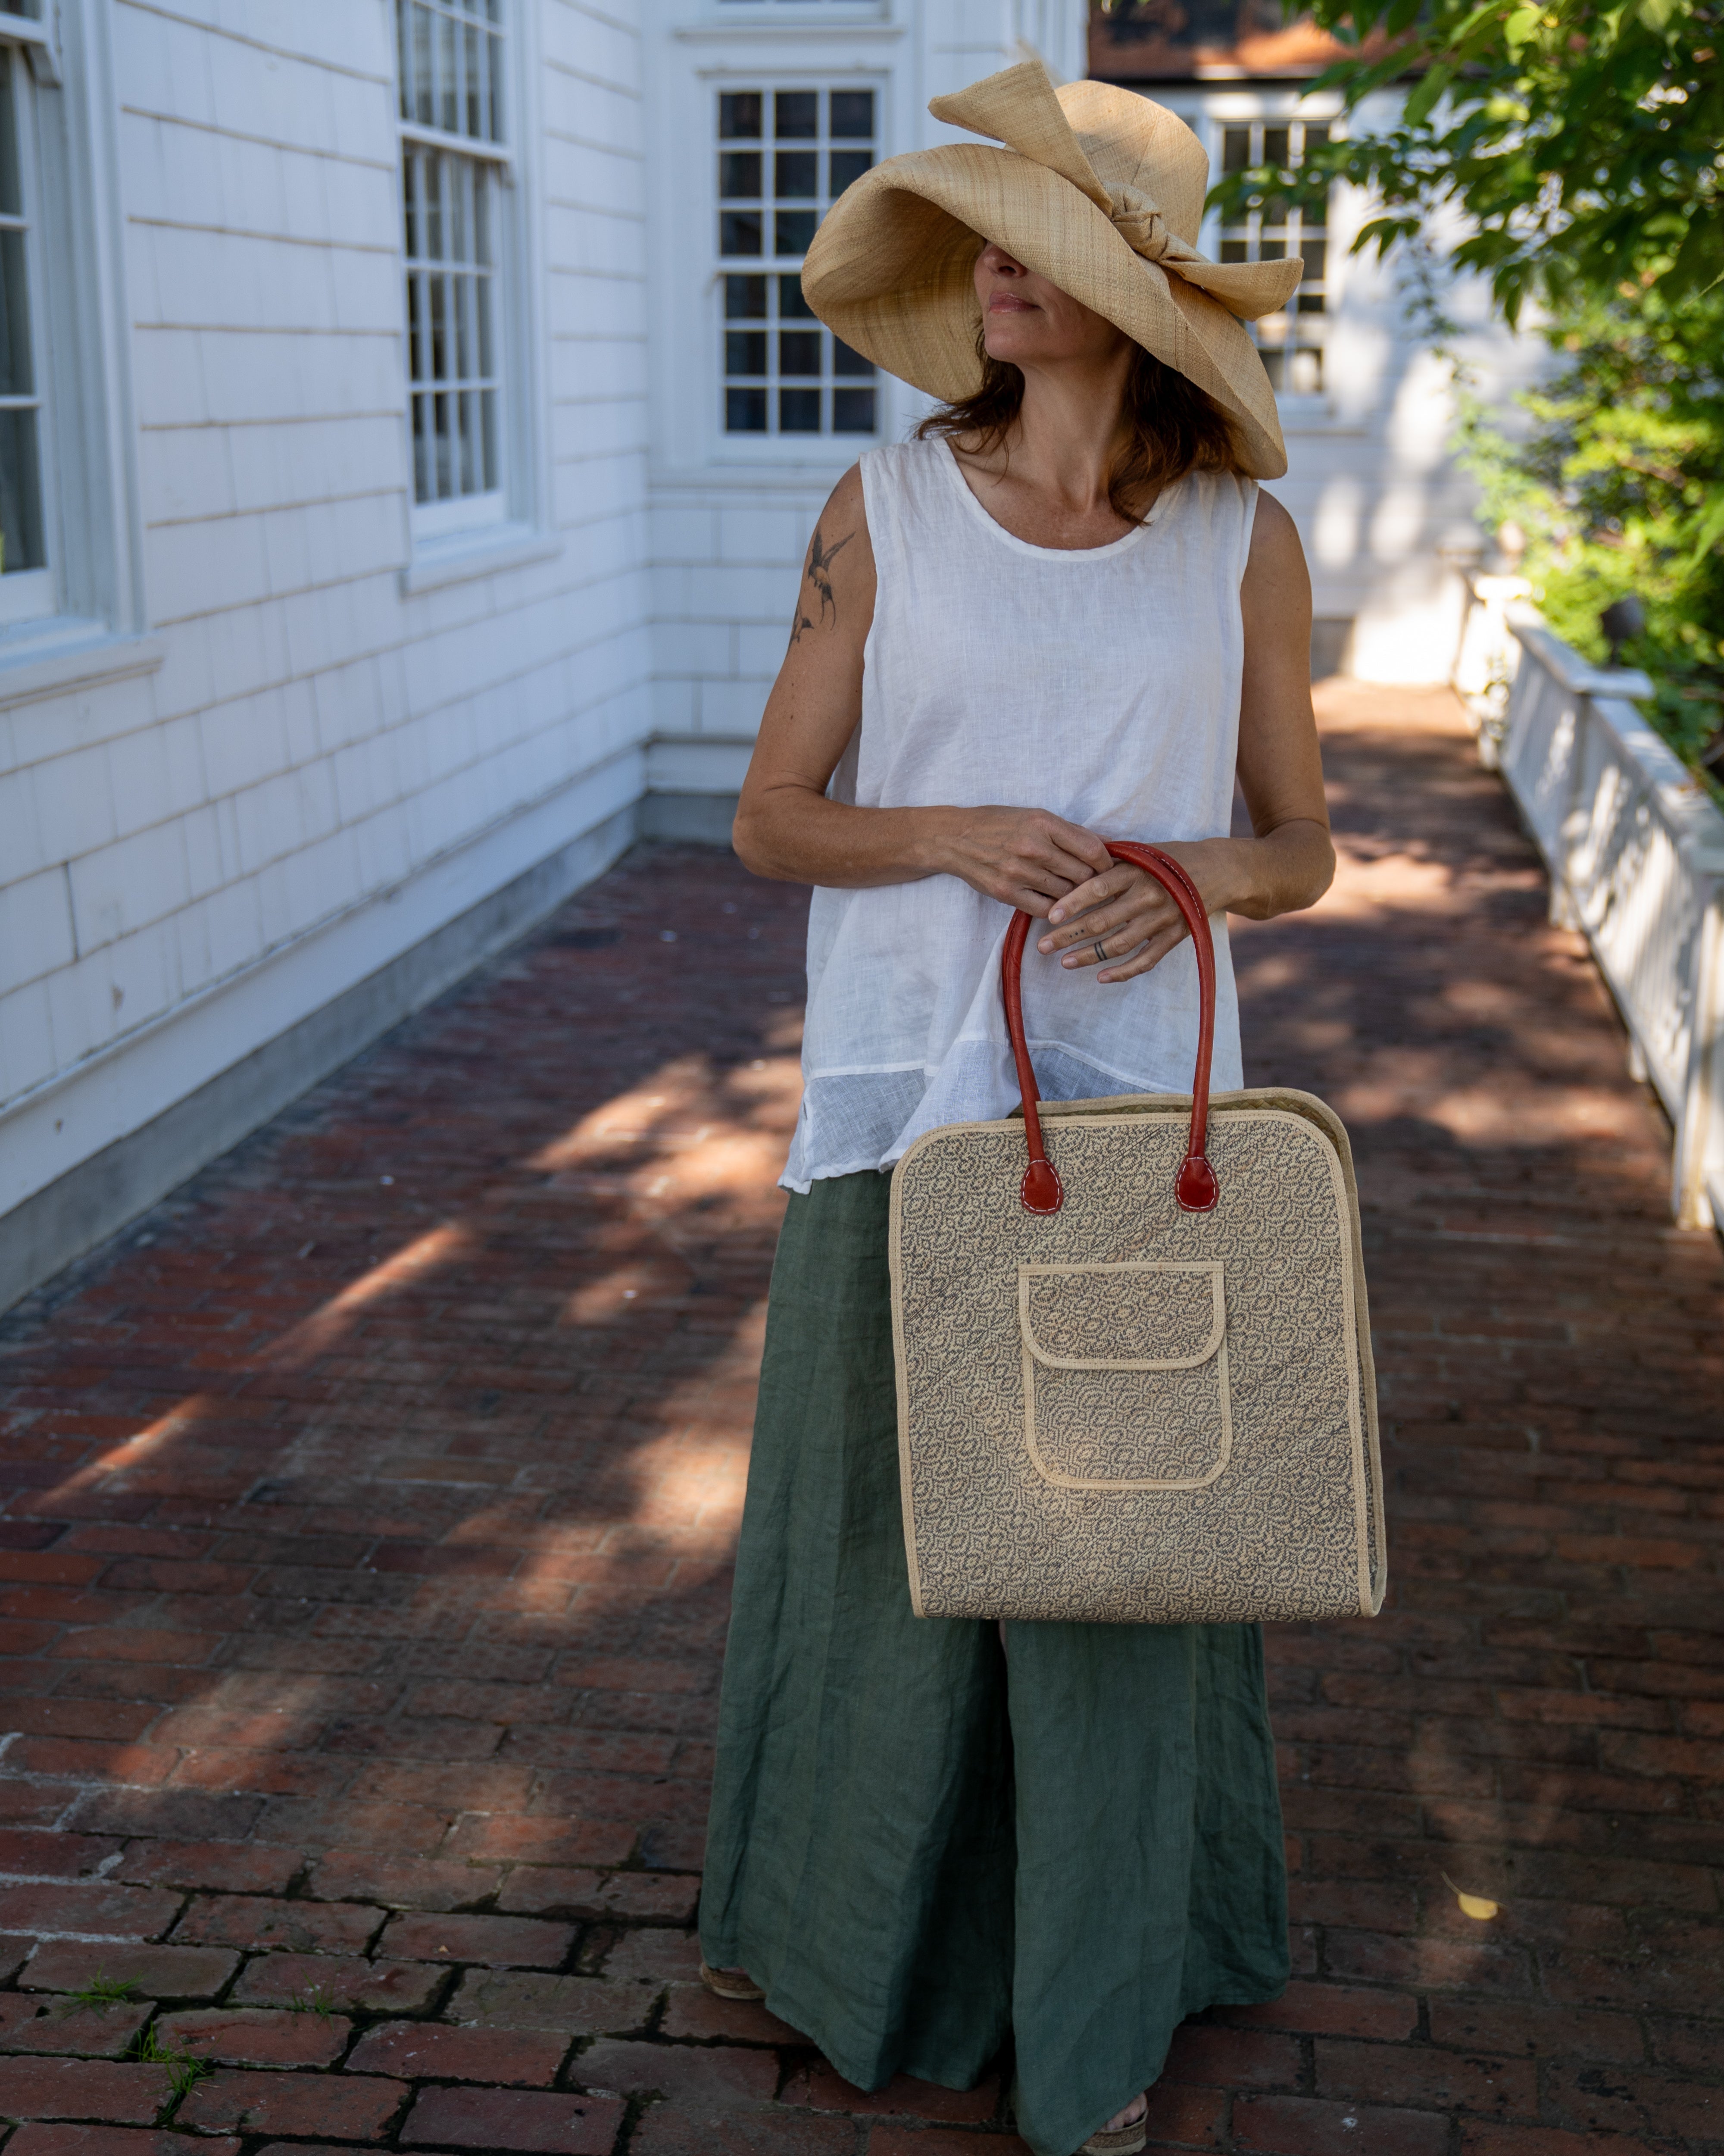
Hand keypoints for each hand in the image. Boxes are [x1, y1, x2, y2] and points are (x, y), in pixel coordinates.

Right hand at [933, 807, 1112, 916]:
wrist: (955, 838)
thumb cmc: (999, 824)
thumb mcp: (1035, 816)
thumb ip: (1071, 832)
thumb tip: (1108, 845)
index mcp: (1044, 823)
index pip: (1092, 849)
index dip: (1106, 863)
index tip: (1107, 868)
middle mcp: (1033, 847)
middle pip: (1082, 875)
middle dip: (1091, 882)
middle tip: (1092, 884)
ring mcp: (1019, 872)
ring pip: (1066, 894)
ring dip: (1073, 896)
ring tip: (1071, 892)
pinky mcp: (1006, 892)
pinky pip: (1045, 910)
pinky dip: (1054, 909)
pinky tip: (1053, 902)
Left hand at [1036, 840, 1226, 982]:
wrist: (1217, 870)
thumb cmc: (1169, 858)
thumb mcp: (1142, 853)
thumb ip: (1111, 863)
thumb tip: (1069, 868)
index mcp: (1137, 871)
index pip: (1097, 888)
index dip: (1072, 903)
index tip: (1050, 917)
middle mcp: (1148, 895)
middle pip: (1102, 921)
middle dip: (1068, 936)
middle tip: (1043, 946)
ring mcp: (1163, 919)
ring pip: (1119, 945)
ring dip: (1089, 956)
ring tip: (1064, 963)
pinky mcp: (1175, 937)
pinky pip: (1145, 961)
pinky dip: (1122, 972)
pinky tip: (1101, 977)